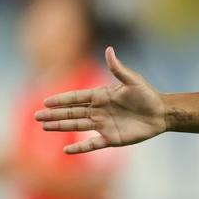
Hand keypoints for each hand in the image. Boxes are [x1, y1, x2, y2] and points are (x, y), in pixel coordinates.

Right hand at [35, 47, 166, 153]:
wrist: (162, 113)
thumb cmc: (148, 95)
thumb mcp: (133, 81)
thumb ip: (118, 68)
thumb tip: (109, 49)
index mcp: (101, 96)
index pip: (76, 98)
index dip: (61, 99)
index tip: (46, 101)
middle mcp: (98, 110)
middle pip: (72, 113)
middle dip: (54, 114)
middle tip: (37, 116)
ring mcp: (103, 125)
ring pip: (77, 126)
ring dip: (61, 126)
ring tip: (45, 127)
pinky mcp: (111, 138)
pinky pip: (92, 144)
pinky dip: (80, 147)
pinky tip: (66, 149)